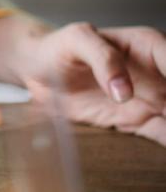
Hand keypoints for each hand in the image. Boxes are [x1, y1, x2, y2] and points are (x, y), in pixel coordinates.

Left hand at [22, 23, 165, 144]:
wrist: (38, 69)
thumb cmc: (59, 47)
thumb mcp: (76, 40)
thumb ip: (102, 58)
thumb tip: (123, 90)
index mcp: (149, 46)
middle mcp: (159, 73)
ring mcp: (152, 99)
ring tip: (165, 128)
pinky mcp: (138, 120)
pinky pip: (163, 134)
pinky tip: (164, 151)